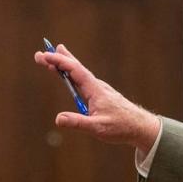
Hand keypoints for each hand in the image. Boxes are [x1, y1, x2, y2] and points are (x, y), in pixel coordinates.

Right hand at [33, 44, 160, 154]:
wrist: (140, 127)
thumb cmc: (121, 127)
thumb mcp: (98, 128)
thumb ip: (78, 123)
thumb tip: (58, 119)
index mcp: (95, 90)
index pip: (75, 71)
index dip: (60, 62)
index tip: (45, 56)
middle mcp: (97, 86)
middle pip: (76, 68)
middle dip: (58, 59)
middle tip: (42, 52)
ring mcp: (99, 89)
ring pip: (79, 73)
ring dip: (65, 64)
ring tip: (53, 56)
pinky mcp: (100, 95)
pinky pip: (83, 80)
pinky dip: (72, 74)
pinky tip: (69, 75)